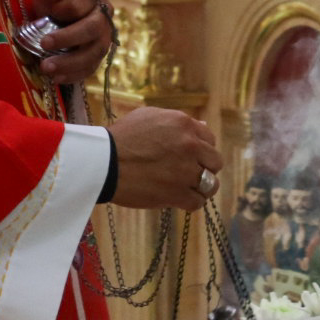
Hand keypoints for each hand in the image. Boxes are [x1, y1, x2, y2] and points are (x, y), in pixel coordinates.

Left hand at [30, 0, 111, 83]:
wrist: (59, 10)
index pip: (82, 1)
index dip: (64, 8)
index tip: (47, 13)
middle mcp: (104, 14)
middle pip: (93, 28)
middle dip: (68, 38)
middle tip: (44, 44)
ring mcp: (104, 36)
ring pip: (95, 52)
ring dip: (70, 62)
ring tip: (46, 67)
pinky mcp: (99, 55)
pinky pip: (91, 68)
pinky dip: (74, 75)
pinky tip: (56, 78)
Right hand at [107, 105, 223, 211]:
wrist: (104, 161)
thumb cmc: (122, 137)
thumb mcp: (150, 117)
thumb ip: (178, 121)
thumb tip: (203, 127)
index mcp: (184, 124)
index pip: (210, 138)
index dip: (201, 149)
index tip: (191, 157)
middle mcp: (190, 145)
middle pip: (215, 161)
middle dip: (204, 167)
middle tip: (189, 173)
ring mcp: (186, 170)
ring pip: (211, 184)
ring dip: (201, 187)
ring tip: (187, 188)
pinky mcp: (178, 193)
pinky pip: (198, 202)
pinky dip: (191, 202)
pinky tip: (180, 199)